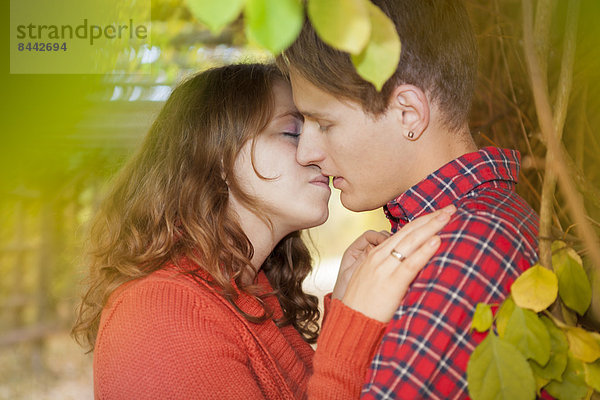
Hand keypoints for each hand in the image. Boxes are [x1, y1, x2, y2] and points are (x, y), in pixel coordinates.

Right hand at [341, 204, 455, 322]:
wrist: (351, 323)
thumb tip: (417, 267)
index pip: (403, 232)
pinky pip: (410, 263)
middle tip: (450, 207)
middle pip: (409, 231)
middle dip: (431, 218)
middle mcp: (379, 257)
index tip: (439, 213)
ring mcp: (384, 269)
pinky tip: (437, 241)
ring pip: (411, 242)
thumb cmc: (366, 307)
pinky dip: (424, 251)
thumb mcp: (376, 281)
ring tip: (448, 216)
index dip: (422, 220)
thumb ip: (392, 270)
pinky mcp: (391, 283)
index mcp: (375, 255)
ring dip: (432, 227)